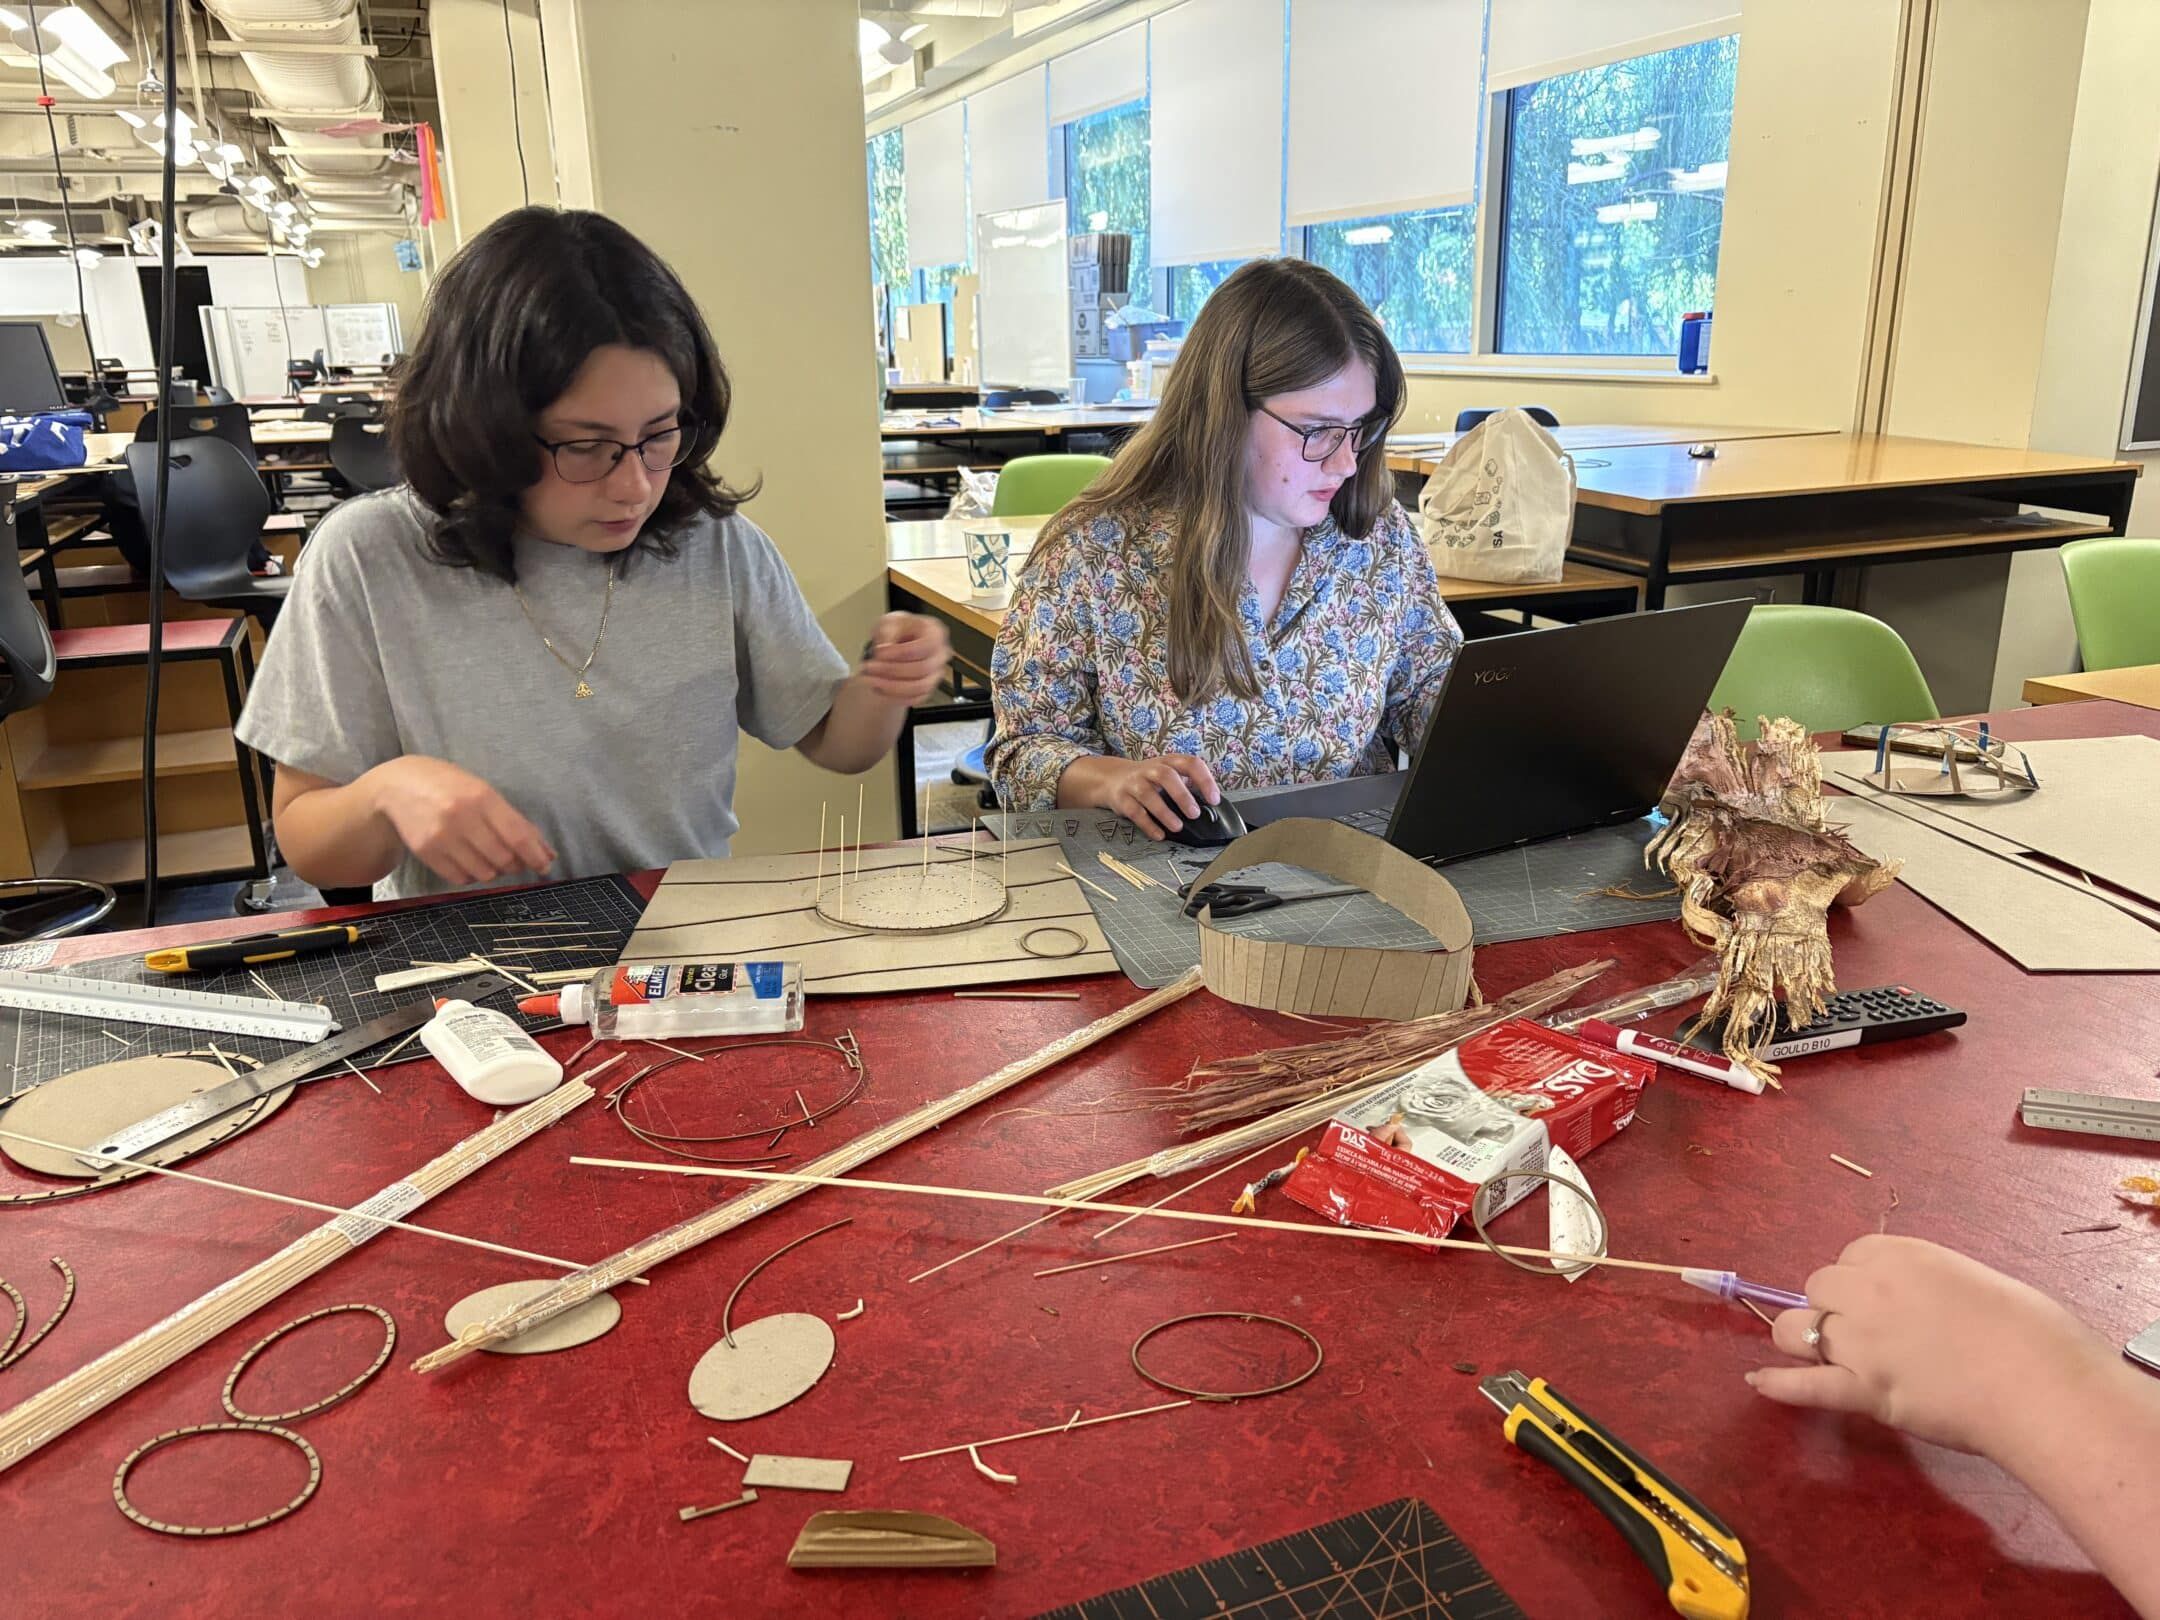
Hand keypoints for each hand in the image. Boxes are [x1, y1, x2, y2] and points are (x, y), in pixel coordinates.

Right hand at [367, 757, 555, 888]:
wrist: (397, 786)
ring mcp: (441, 837)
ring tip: (489, 857)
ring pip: (484, 873)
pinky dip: (471, 875)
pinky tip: (469, 860)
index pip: (517, 836)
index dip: (536, 856)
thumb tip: (546, 852)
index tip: (546, 866)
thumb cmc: (449, 786)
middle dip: (515, 865)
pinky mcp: (426, 853)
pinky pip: (460, 878)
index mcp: (481, 797)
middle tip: (516, 861)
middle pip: (503, 858)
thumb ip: (514, 820)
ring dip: (494, 871)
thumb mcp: (482, 791)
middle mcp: (461, 817)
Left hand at [859, 612, 949, 704]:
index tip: (880, 652)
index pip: (925, 646)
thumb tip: (886, 645)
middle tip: (870, 666)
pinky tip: (879, 688)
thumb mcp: (889, 622)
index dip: (901, 652)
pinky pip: (915, 699)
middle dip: (892, 670)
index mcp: (935, 633)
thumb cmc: (897, 630)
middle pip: (922, 668)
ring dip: (892, 686)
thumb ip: (888, 631)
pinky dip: (895, 696)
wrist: (895, 645)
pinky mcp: (928, 689)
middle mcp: (939, 654)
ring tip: (871, 679)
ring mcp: (936, 673)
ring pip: (920, 687)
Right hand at [1097, 753, 1220, 840]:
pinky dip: (1148, 825)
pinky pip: (1135, 812)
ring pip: (1148, 795)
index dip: (1204, 780)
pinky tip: (1159, 834)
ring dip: (1165, 812)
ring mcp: (1134, 783)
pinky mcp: (1122, 798)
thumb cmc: (1148, 779)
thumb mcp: (1167, 773)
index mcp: (1168, 762)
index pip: (1190, 763)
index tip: (1214, 799)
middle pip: (1166, 776)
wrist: (1111, 778)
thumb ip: (1186, 784)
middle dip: (1182, 796)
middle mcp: (1150, 770)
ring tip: (1178, 827)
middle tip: (1195, 814)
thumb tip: (1209, 804)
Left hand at [1747, 1234, 2116, 1458]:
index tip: (1881, 1302)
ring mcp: (1861, 1340)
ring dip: (1803, 1340)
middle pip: (1820, 1290)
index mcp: (1898, 1255)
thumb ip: (1927, 1285)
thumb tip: (1913, 1302)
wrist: (2042, 1383)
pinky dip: (1779, 1385)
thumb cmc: (2029, 1331)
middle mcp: (1868, 1289)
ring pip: (1797, 1330)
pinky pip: (1806, 1385)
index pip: (1850, 1258)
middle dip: (1835, 1309)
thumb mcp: (1972, 1280)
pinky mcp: (1865, 1390)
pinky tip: (1758, 1382)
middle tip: (1869, 1334)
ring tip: (1817, 1355)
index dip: (1860, 1283)